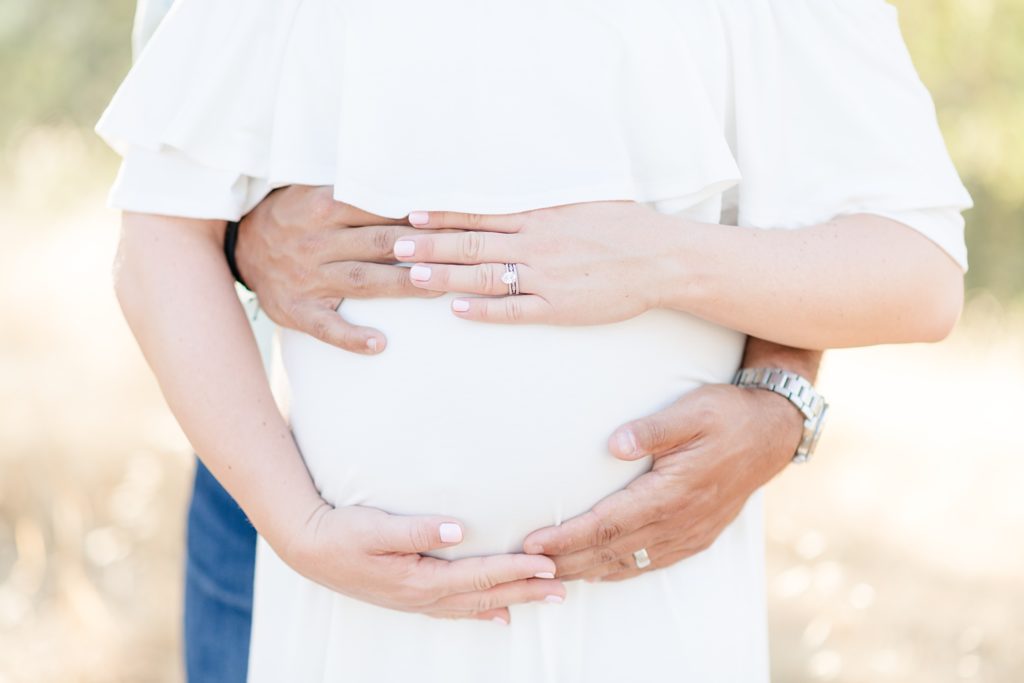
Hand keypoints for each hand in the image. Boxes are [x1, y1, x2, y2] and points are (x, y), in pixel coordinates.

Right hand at [235, 186, 439, 353]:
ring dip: (402, 285)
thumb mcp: (315, 192)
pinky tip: (380, 344)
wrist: (239, 247)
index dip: (418, 215)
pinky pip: (327, 327)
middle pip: (379, 243)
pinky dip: (352, 337)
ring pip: (363, 281)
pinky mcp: (298, 310)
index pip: (380, 209)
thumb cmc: (293, 217)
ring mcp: (309, 278)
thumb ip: (356, 191)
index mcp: (324, 208)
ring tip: (438, 288)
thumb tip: (412, 179)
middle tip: (461, 252)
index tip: (454, 218)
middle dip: (423, 248)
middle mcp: (318, 242)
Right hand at [283, 503, 564, 623]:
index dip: (515, 570)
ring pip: (475, 605)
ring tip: (544, 600)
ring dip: (511, 600)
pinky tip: (499, 614)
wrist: (307, 548)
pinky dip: (482, 611)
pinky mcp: (410, 596)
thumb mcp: (375, 527)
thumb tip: (458, 529)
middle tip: (564, 589)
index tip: (548, 564)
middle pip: (485, 595)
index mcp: (419, 580)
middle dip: (526, 590)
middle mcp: (423, 596)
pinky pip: (456, 609)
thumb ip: (417, 530)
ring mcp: (417, 600)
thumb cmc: (340, 533)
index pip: (479, 576)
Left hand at [391, 203, 676, 324]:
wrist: (663, 257)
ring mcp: (545, 276)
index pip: (479, 214)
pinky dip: (483, 309)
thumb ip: (547, 204)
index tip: (410, 215)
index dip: (442, 216)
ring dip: (445, 276)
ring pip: (484, 275)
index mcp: (540, 217)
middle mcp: (536, 243)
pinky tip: (456, 310)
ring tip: (411, 276)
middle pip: (472, 243)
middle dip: (430, 245)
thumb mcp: (584, 203)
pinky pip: (514, 309)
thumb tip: (521, 197)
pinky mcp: (558, 306)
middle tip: (394, 246)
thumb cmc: (627, 228)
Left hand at [521, 384, 802, 580]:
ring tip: (549, 575)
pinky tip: (598, 571)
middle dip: (565, 562)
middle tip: (524, 568)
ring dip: (586, 570)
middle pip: (611, 551)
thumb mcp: (692, 411)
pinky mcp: (697, 536)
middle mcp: (679, 522)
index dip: (568, 537)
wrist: (774, 432)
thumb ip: (654, 429)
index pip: (608, 524)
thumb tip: (614, 445)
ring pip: (628, 563)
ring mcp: (690, 534)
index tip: (533, 543)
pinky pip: (650, 563)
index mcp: (672, 493)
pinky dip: (618, 571)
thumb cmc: (728, 415)